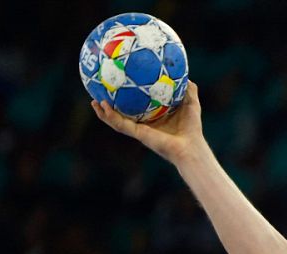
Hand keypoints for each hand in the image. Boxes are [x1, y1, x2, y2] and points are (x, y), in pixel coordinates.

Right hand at [92, 81, 207, 164]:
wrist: (190, 146)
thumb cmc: (192, 127)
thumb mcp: (190, 103)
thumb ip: (188, 89)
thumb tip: (185, 74)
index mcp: (153, 118)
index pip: (136, 108)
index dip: (127, 99)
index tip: (119, 86)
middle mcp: (144, 125)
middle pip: (122, 115)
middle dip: (110, 107)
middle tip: (100, 93)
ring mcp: (139, 130)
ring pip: (116, 121)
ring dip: (104, 113)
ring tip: (94, 101)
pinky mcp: (138, 134)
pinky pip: (120, 124)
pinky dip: (110, 116)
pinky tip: (102, 106)